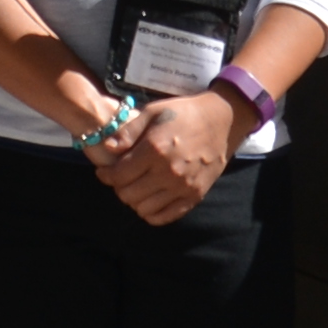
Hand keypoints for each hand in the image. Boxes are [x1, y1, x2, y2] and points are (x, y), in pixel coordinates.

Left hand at [95, 89, 236, 225]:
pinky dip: (152, 213)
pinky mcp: (195, 196)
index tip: (105, 171)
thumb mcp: (153, 111)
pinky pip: (165, 216)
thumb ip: (129, 131)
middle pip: (128, 195)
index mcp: (155, 150)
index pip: (118, 175)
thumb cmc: (185, 113)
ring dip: (134, 200)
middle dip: (119, 187)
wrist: (222, 120)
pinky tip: (150, 200)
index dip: (106, 175)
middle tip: (122, 178)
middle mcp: (168, 172)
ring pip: (144, 208)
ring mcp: (183, 187)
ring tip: (137, 187)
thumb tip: (108, 148)